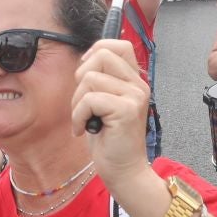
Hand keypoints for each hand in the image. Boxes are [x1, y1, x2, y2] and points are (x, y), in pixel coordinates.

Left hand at [70, 39, 150, 180]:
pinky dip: (79, 116)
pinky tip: (84, 130)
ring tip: (85, 120)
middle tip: (84, 103)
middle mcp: (138, 85)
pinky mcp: (126, 110)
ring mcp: (134, 96)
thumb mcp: (104, 104)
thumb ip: (101, 81)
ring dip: (77, 102)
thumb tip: (84, 61)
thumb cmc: (110, 140)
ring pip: (90, 78)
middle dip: (82, 78)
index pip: (119, 45)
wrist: (124, 171)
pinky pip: (89, 99)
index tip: (86, 77)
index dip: (96, 52)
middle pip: (102, 55)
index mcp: (134, 81)